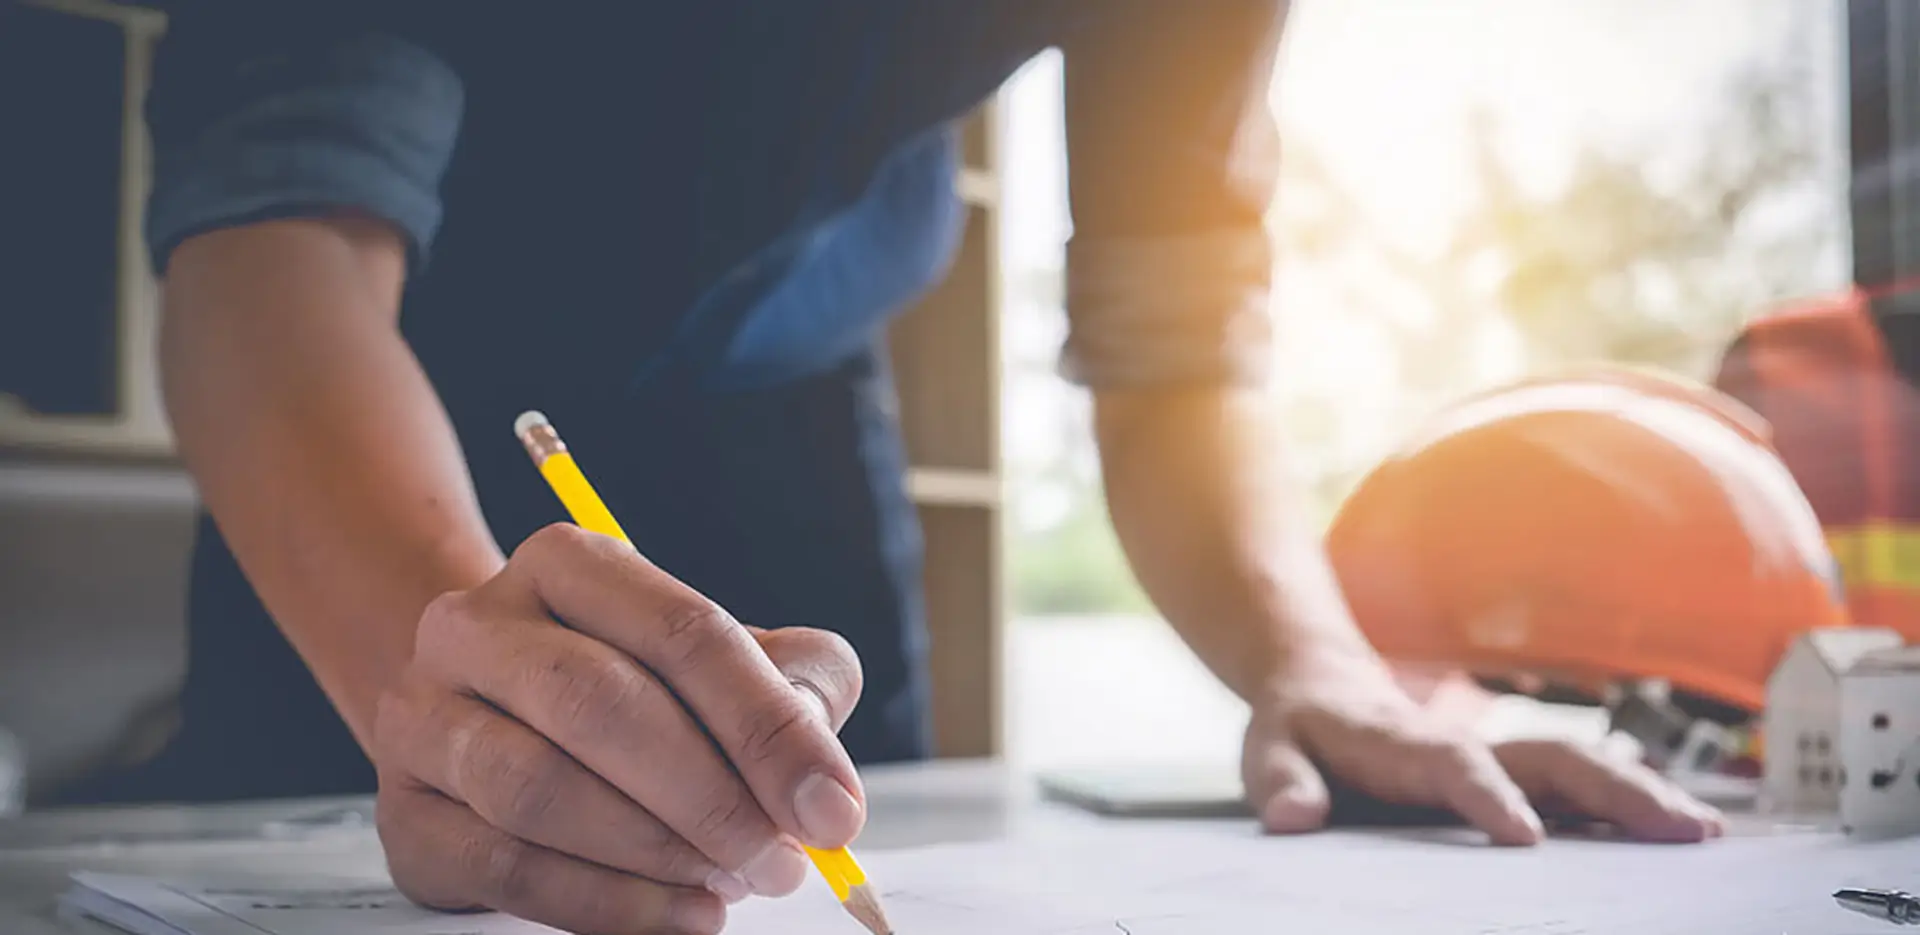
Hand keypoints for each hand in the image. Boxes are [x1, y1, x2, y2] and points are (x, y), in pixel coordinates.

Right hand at [370, 524, 866, 934]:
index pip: (682, 631)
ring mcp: (424, 717)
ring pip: (539, 787)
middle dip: (710, 795)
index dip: (767, 727)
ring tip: (730, 884)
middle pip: (600, 703)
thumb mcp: (723, 662)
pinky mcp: (407, 813)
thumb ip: (793, 690)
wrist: (493, 718)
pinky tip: (677, 916)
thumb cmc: (633, 685)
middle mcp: (477, 625)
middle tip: (780, 860)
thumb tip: (824, 786)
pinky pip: (505, 864)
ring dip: (654, 850)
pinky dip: (605, 903)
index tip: (831, 810)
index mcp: (568, 563)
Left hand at [1240, 648, 1725, 844]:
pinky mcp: (1513, 774)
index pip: (1452, 764)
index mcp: (1403, 742)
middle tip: (1678, 830)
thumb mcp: (1270, 751)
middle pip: (1549, 757)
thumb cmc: (1299, 729)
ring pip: (1579, 766)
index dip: (1487, 795)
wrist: (1322, 683)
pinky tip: (1683, 832)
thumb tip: (1294, 818)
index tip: (1524, 836)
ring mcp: (1498, 756)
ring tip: (1702, 834)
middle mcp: (1466, 743)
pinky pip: (1580, 786)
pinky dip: (1632, 804)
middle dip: (1613, 790)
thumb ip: (1282, 782)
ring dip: (1640, 795)